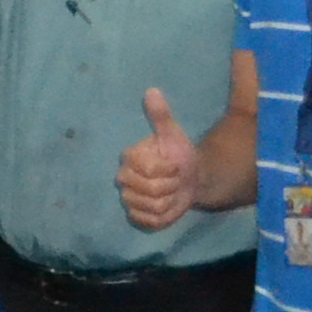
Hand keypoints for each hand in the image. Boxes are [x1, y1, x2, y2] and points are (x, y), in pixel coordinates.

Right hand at [116, 86, 197, 232]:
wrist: (188, 180)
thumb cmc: (179, 155)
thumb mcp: (173, 134)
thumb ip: (161, 115)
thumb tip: (152, 90)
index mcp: (130, 158)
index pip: (148, 169)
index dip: (167, 169)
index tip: (174, 165)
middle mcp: (124, 179)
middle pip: (150, 190)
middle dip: (170, 186)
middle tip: (174, 179)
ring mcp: (129, 199)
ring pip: (152, 206)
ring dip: (170, 201)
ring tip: (172, 193)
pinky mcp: (137, 217)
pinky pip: (150, 221)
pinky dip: (164, 216)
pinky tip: (168, 206)